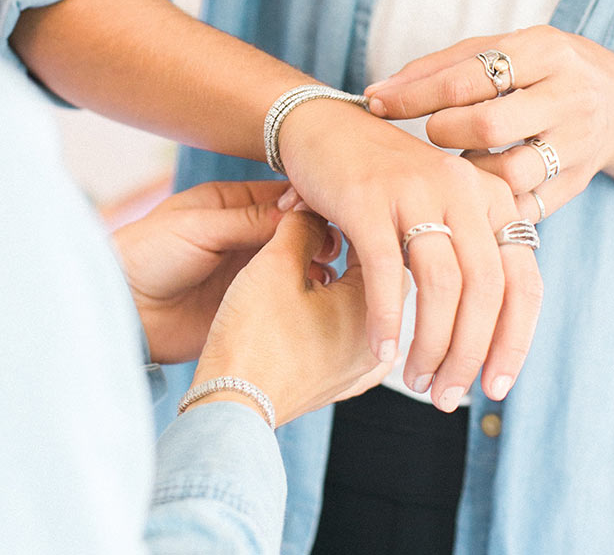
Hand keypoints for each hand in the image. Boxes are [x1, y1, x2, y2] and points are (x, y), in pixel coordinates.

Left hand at [114, 181, 339, 362]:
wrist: (122, 311)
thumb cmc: (147, 256)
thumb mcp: (198, 227)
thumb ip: (249, 219)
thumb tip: (302, 210)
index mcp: (229, 205)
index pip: (281, 196)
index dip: (307, 202)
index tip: (333, 211)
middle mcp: (244, 236)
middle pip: (294, 229)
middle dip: (317, 234)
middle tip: (332, 246)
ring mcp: (249, 271)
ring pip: (295, 262)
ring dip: (314, 264)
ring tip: (327, 270)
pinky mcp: (249, 303)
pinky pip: (285, 295)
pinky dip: (304, 293)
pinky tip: (316, 294)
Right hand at [189, 209, 404, 425]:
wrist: (231, 402)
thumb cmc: (254, 334)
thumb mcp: (276, 265)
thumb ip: (303, 227)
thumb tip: (317, 211)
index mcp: (377, 307)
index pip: (382, 247)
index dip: (348, 220)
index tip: (322, 212)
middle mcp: (382, 341)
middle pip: (376, 280)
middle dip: (348, 253)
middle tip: (315, 237)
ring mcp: (361, 370)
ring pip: (362, 310)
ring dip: (341, 286)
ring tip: (309, 271)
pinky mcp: (339, 386)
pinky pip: (348, 340)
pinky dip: (335, 319)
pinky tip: (311, 309)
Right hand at [278, 100, 542, 410]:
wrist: (326, 130)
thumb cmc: (386, 187)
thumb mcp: (441, 215)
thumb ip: (471, 259)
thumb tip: (487, 336)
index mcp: (492, 199)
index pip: (524, 283)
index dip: (516, 342)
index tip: (495, 388)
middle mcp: (464, 190)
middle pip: (487, 290)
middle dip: (471, 354)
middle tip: (447, 397)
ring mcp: (417, 191)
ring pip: (443, 284)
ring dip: (433, 345)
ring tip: (417, 383)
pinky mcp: (368, 198)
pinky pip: (387, 270)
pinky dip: (388, 318)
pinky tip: (382, 351)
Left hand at [364, 25, 613, 222]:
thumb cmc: (539, 75)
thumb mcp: (500, 53)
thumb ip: (440, 69)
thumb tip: (376, 95)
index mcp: (545, 53)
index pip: (467, 78)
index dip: (414, 95)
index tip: (379, 105)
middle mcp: (569, 98)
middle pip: (489, 127)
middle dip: (445, 133)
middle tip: (435, 132)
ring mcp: (578, 146)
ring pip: (510, 175)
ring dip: (470, 174)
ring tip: (462, 162)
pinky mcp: (577, 185)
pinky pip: (524, 208)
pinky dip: (492, 204)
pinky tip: (479, 191)